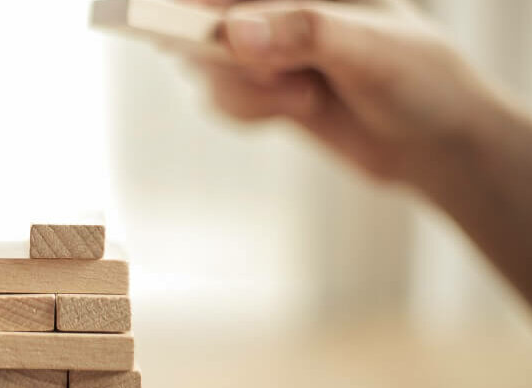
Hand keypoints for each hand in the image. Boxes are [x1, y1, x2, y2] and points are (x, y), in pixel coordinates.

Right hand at [186, 0, 502, 188]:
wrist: (434, 146)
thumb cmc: (421, 81)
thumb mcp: (370, 50)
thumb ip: (303, 33)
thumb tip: (234, 32)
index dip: (197, 6)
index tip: (183, 24)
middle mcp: (279, 5)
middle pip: (201, 19)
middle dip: (224, 56)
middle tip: (274, 76)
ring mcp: (266, 45)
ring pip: (205, 62)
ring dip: (242, 91)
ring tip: (300, 98)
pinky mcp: (261, 85)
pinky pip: (219, 96)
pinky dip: (244, 111)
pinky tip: (292, 111)